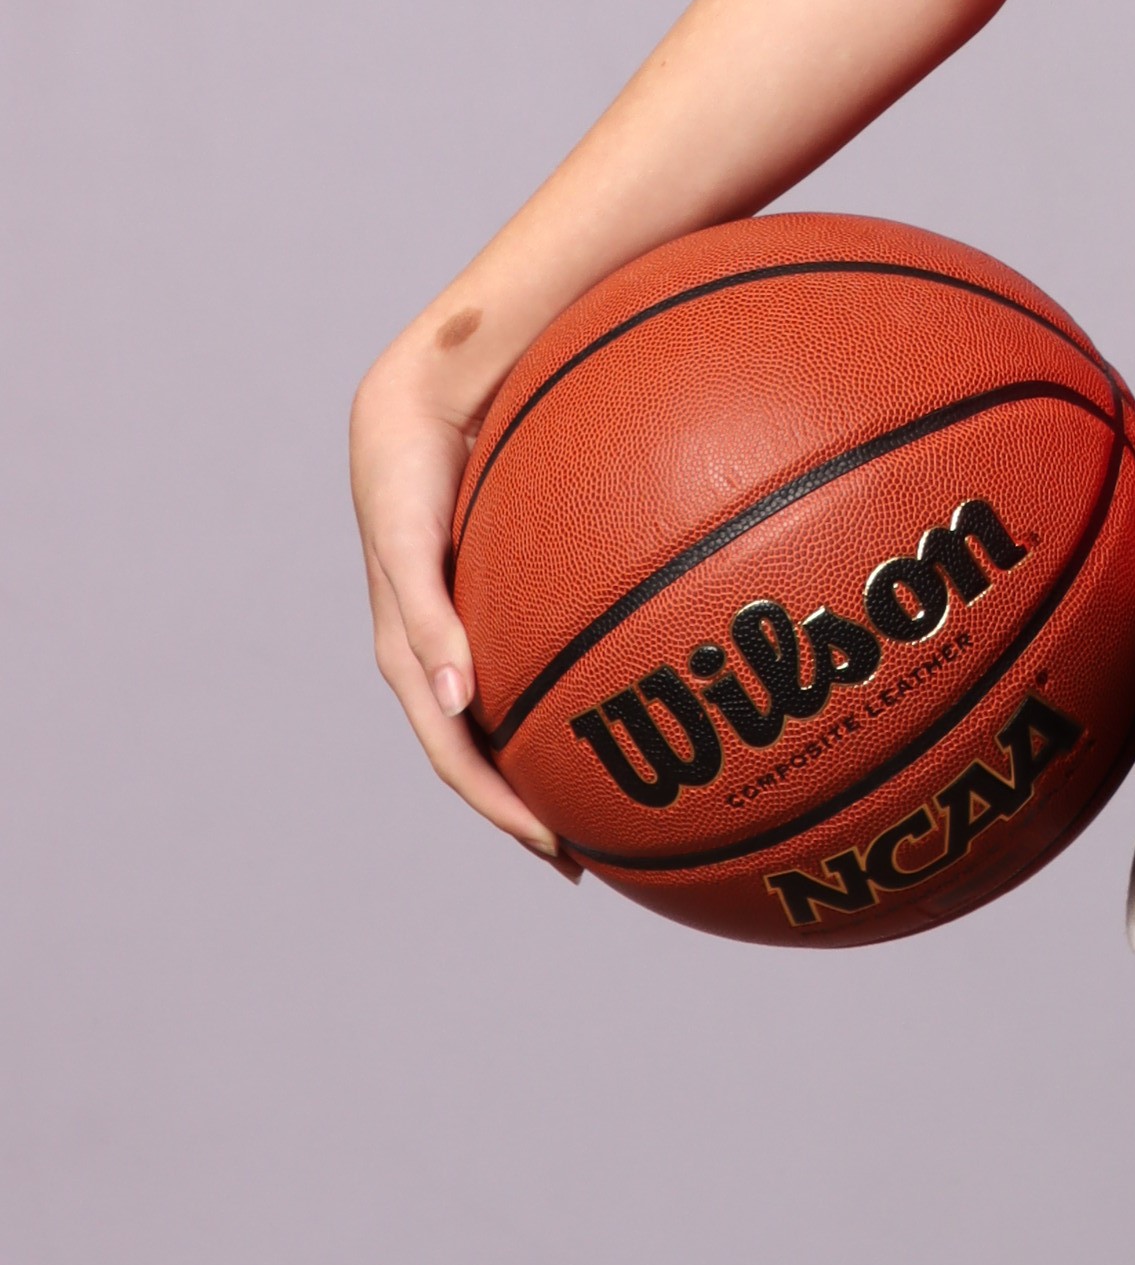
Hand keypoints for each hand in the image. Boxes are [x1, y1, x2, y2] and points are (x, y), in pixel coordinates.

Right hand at [350, 340, 576, 869]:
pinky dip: (552, 696)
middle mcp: (436, 654)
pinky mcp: (480, 598)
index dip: (499, 806)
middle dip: (523, 809)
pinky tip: (599, 702)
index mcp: (411, 655)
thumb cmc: (403, 475)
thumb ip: (427, 617)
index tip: (553, 846)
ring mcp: (459, 629)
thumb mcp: (408, 545)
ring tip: (595, 802)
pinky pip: (522, 662)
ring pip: (499, 718)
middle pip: (479, 753)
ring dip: (534, 765)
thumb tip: (454, 704)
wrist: (410, 409)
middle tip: (582, 855)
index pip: (455, 753)